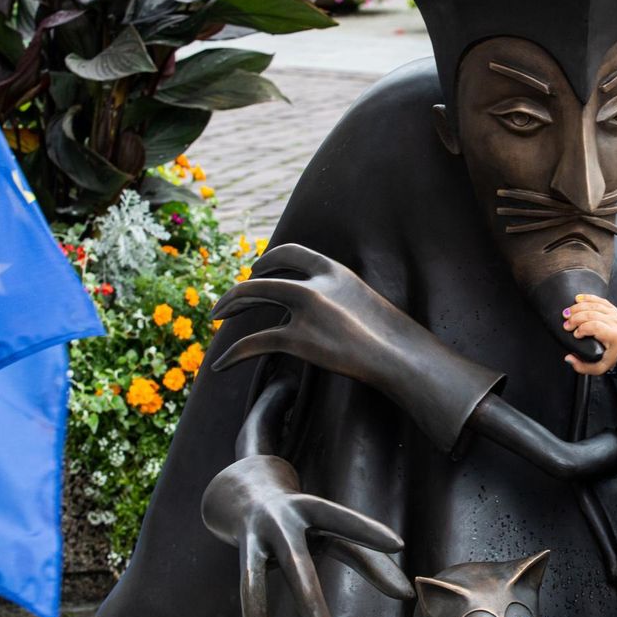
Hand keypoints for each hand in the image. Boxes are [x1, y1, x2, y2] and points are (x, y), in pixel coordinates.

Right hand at [201, 455, 413, 616]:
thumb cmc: (303, 521)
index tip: (399, 545)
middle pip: (300, 574)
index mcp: (311, 508)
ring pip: (256, 590)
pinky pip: (247, 596)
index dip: (368, 530)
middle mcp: (282, 522)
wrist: (243, 494)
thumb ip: (369, 558)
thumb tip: (408, 595)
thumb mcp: (332, 530)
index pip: (342, 520)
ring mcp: (258, 539)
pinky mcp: (242, 557)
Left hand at [211, 243, 407, 384]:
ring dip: (228, 305)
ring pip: (253, 295)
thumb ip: (340, 298)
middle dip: (239, 288)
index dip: (269, 259)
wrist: (401, 357)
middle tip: (224, 304)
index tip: (257, 269)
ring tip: (215, 318)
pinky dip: (233, 353)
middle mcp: (316, 283)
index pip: (292, 252)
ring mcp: (306, 309)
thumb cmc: (390, 339)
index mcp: (335, 271)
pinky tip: (221, 365)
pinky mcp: (299, 339)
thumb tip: (325, 310)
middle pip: (264, 275)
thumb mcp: (365, 303)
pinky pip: (254, 342)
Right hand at [562, 294, 616, 375]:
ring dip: (577, 308)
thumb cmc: (609, 356)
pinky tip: (576, 300)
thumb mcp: (598, 367)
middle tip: (566, 325)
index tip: (575, 334)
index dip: (583, 328)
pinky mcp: (611, 307)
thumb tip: (568, 358)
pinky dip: (586, 298)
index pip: (596, 326)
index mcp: (614, 335)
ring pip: (593, 305)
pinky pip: (598, 299)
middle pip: (592, 314)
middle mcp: (615, 322)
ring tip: (567, 314)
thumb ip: (582, 367)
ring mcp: (614, 313)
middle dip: (576, 318)